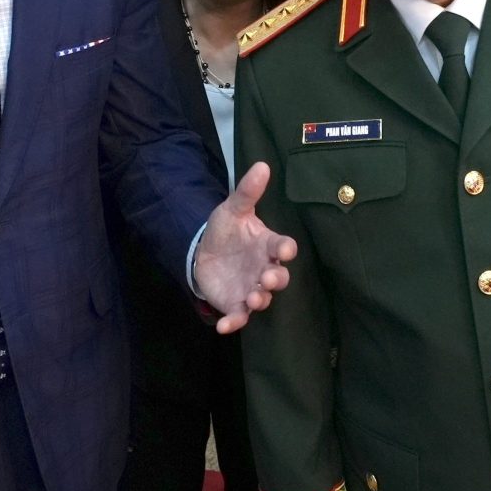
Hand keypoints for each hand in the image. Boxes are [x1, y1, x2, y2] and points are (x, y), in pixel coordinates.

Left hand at [193, 162, 297, 333]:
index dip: (286, 249)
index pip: (284, 247)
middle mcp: (264, 269)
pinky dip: (233, 323)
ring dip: (260, 301)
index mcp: (267, 244)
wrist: (204, 252)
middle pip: (279, 277)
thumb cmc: (226, 230)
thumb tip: (261, 164)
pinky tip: (223, 327)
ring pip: (262, 299)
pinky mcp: (236, 304)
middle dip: (277, 279)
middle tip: (270, 278)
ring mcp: (251, 288)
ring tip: (254, 299)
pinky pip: (238, 316)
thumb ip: (247, 191)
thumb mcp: (233, 209)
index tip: (285, 250)